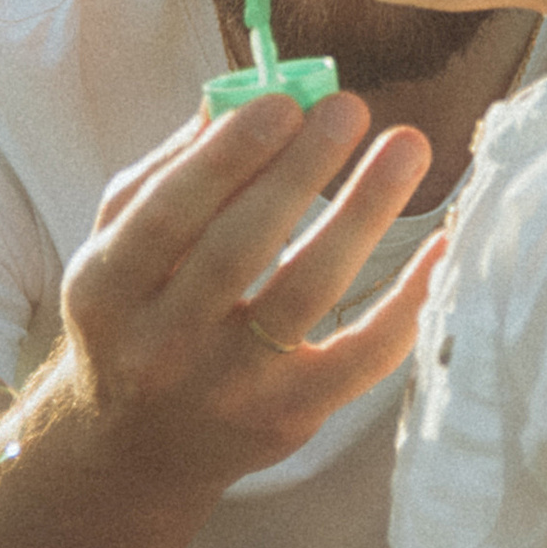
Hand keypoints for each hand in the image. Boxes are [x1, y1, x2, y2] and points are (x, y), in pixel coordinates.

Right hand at [61, 93, 436, 489]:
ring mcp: (229, 388)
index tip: (284, 101)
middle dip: (301, 170)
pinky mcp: (290, 417)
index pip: (170, 212)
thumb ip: (162, 175)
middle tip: (349, 109)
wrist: (132, 451)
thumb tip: (231, 96)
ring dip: (363, 211)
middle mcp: (162, 346)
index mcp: (107, 290)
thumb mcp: (115, 250)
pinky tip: (439, 244)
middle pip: (241, 247)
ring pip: (307, 291)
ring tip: (406, 147)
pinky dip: (407, 300)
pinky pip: (361, 356)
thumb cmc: (133, 321)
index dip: (229, 155)